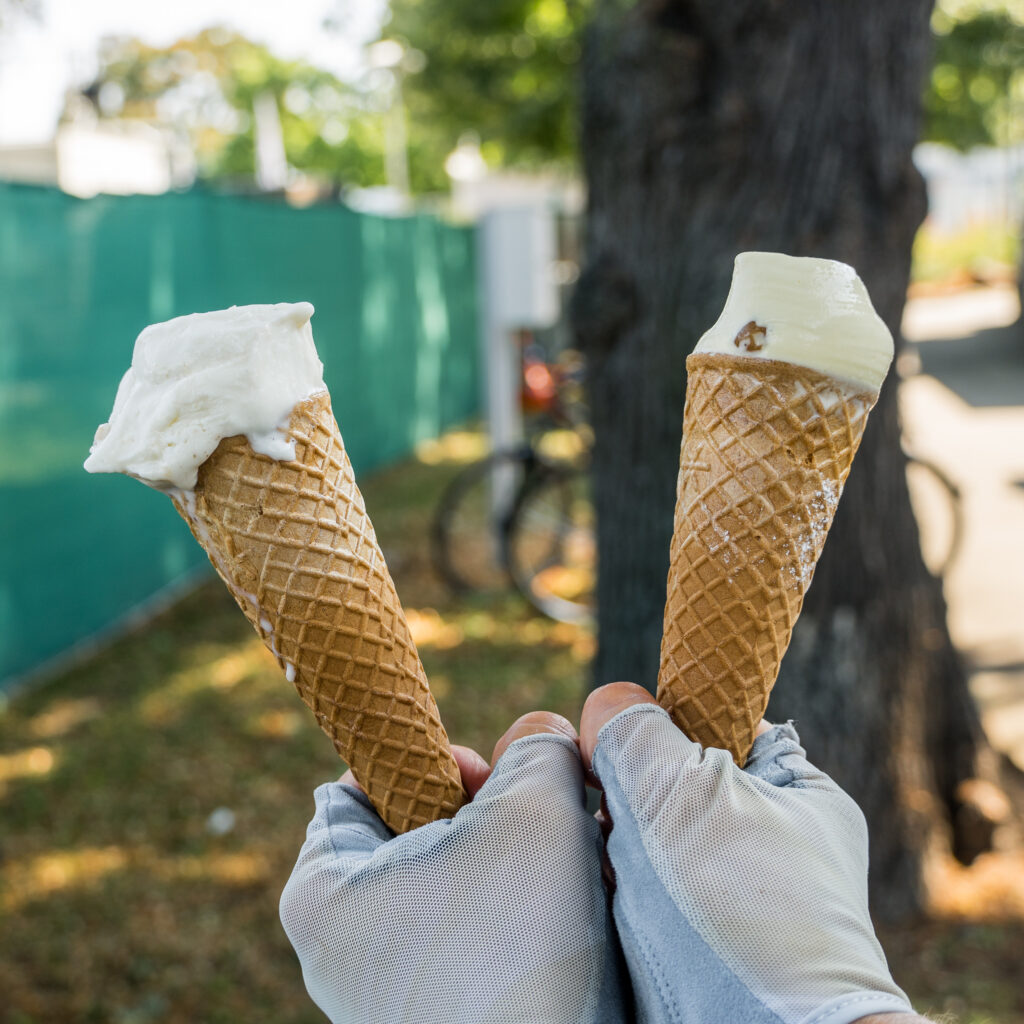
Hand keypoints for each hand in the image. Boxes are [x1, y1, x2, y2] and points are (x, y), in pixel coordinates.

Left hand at [280, 712, 624, 1023]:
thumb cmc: (524, 942)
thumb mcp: (536, 805)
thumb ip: (536, 747)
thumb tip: (541, 736)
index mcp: (322, 889)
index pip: (361, 781)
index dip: (429, 759)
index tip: (489, 776)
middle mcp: (336, 950)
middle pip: (407, 832)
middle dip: (481, 816)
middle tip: (533, 825)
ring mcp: (379, 996)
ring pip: (445, 888)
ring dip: (505, 867)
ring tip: (557, 879)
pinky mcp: (428, 1023)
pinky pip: (465, 943)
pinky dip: (509, 921)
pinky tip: (556, 930)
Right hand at [580, 683, 915, 1023]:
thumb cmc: (736, 913)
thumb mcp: (677, 792)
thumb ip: (636, 729)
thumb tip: (610, 704)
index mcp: (798, 792)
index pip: (717, 723)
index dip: (660, 727)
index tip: (622, 752)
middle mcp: (775, 844)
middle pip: (673, 786)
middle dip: (629, 801)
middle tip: (616, 826)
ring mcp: (740, 900)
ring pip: (651, 846)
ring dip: (618, 854)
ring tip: (617, 879)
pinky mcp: (704, 948)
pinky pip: (644, 899)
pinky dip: (619, 899)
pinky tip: (613, 913)